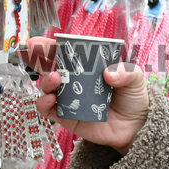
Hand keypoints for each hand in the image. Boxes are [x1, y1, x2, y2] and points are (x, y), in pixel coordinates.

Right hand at [22, 35, 149, 153]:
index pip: (66, 53)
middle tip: (31, 50)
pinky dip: (44, 104)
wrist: (137, 127)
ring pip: (47, 87)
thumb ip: (125, 72)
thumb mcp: (135, 79)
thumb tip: (109, 74)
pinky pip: (49, 111)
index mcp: (87, 67)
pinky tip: (50, 100)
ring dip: (46, 81)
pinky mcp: (67, 118)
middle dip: (37, 57)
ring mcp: (69, 99)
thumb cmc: (133, 98)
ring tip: (55, 78)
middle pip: (50, 67)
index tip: (37, 41)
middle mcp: (74, 81)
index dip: (50, 46)